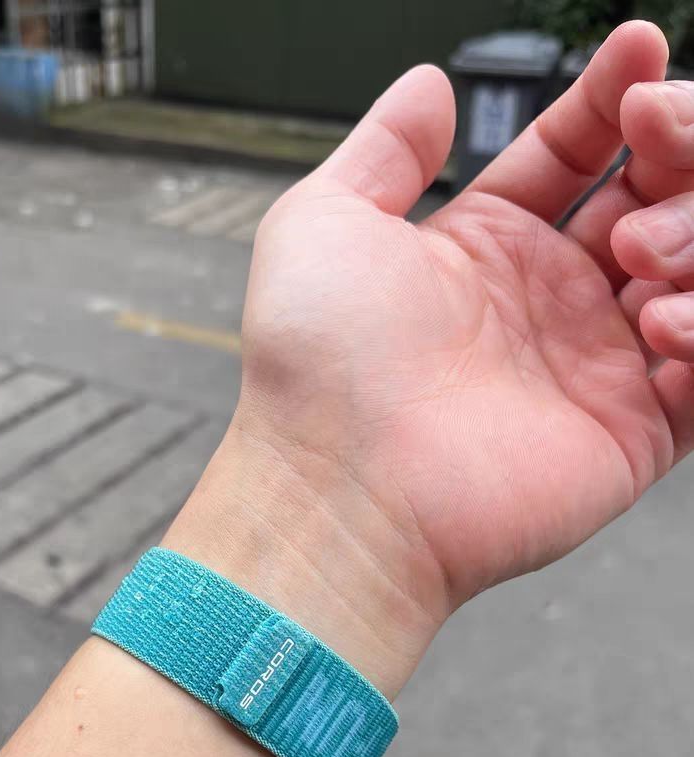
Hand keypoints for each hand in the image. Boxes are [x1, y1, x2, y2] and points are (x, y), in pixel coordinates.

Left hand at [173, 22, 693, 693]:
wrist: (340, 488)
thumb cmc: (316, 369)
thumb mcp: (322, 223)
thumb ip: (385, 149)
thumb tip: (427, 86)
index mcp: (484, 249)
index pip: (576, 151)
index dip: (615, 98)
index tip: (637, 52)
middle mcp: (546, 303)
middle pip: (653, 197)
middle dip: (674, 148)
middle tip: (654, 135)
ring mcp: (592, 367)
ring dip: (691, 234)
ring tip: (632, 253)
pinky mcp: (632, 435)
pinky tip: (657, 319)